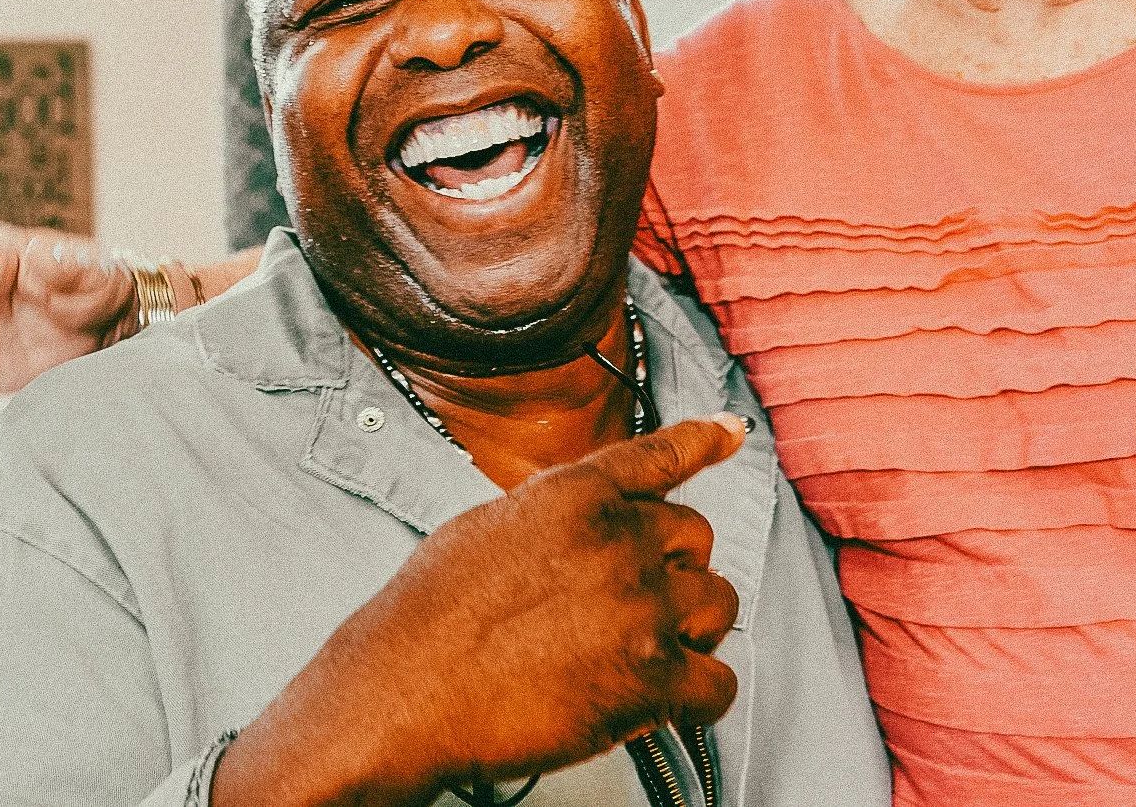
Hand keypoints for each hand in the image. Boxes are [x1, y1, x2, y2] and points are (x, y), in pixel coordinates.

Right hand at [214, 416, 746, 806]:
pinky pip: (718, 685)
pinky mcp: (651, 681)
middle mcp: (619, 539)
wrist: (405, 691)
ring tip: (641, 653)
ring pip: (718, 605)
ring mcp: (642, 608)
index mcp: (576, 495)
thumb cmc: (429, 618)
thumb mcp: (489, 527)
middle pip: (697, 538)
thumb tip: (587, 530)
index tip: (730, 432)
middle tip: (633, 604)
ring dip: (690, 629)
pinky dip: (698, 698)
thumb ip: (557, 517)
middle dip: (673, 570)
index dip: (702, 440)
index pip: (659, 455)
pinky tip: (664, 703)